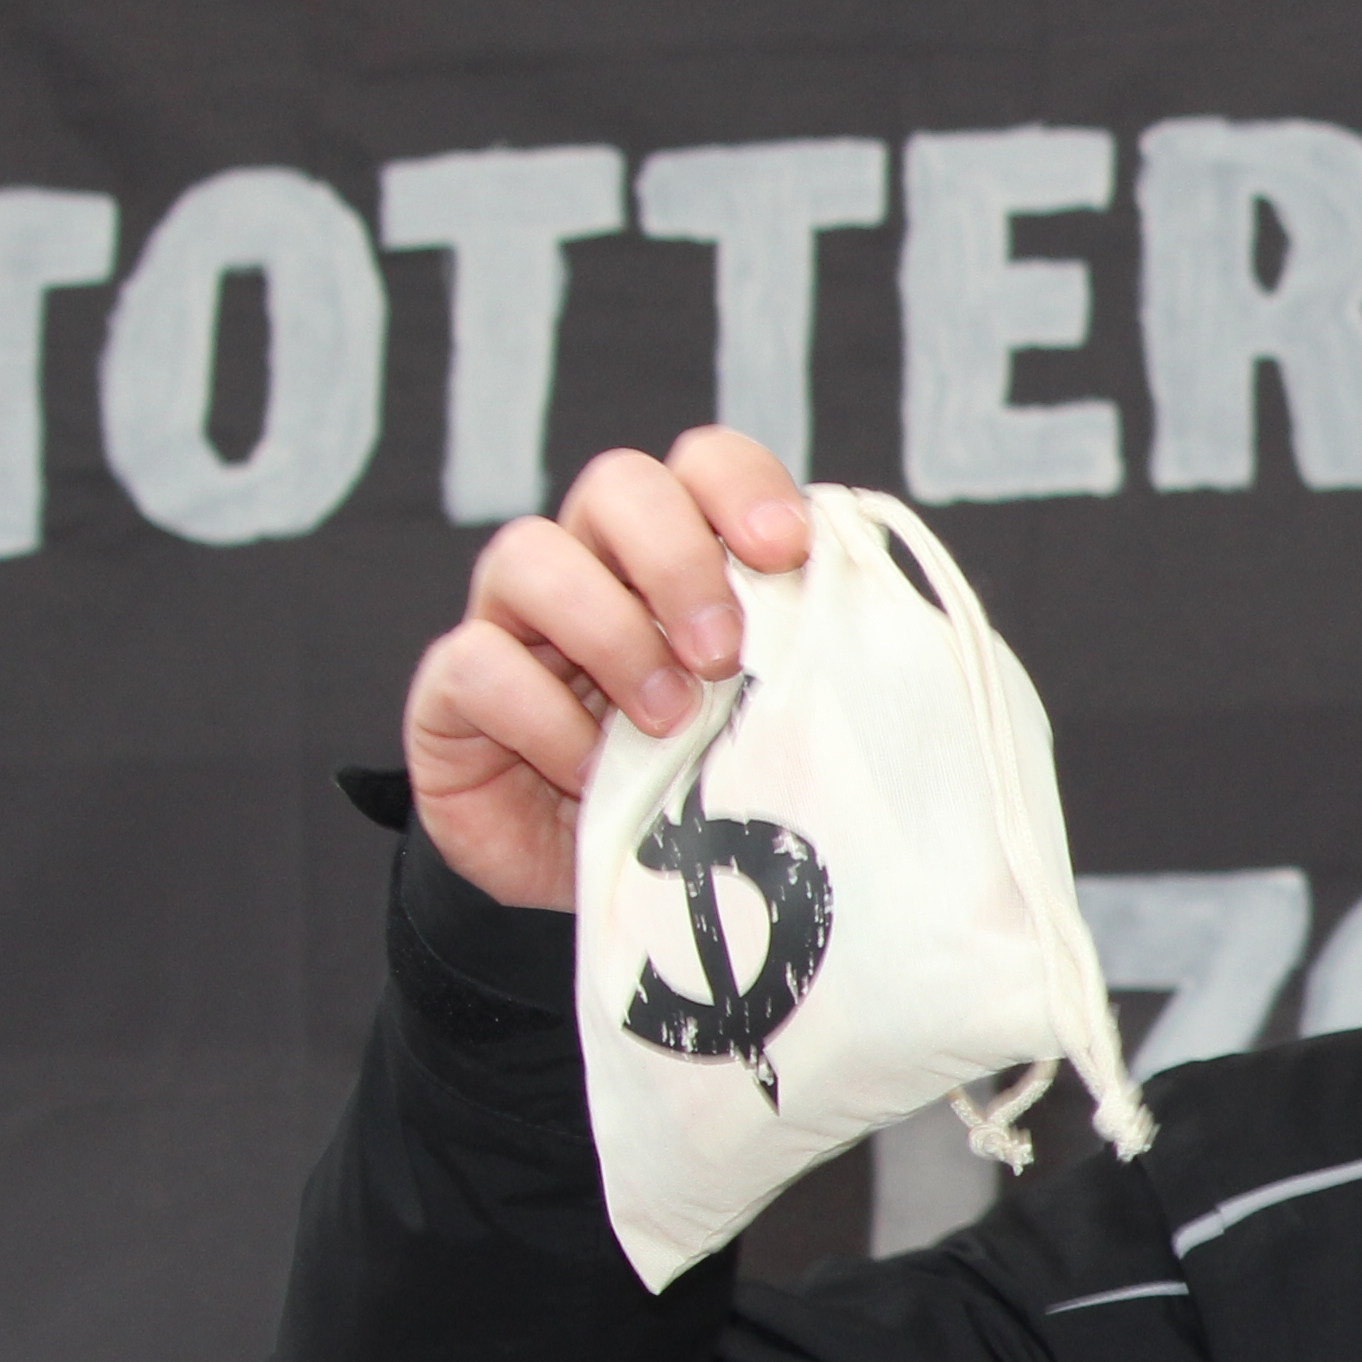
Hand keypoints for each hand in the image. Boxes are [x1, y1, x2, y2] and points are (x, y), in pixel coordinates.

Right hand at [399, 429, 811, 910]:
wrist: (630, 896)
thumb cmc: (721, 798)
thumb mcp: (784, 734)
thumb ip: (825, 676)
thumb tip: (910, 647)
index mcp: (686, 555)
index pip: (705, 464)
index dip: (742, 487)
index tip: (787, 550)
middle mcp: (595, 565)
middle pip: (618, 485)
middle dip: (678, 558)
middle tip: (723, 653)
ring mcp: (514, 622)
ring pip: (529, 553)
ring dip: (610, 632)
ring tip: (669, 721)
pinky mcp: (452, 694)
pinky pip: (474, 662)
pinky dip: (539, 716)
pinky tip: (592, 772)